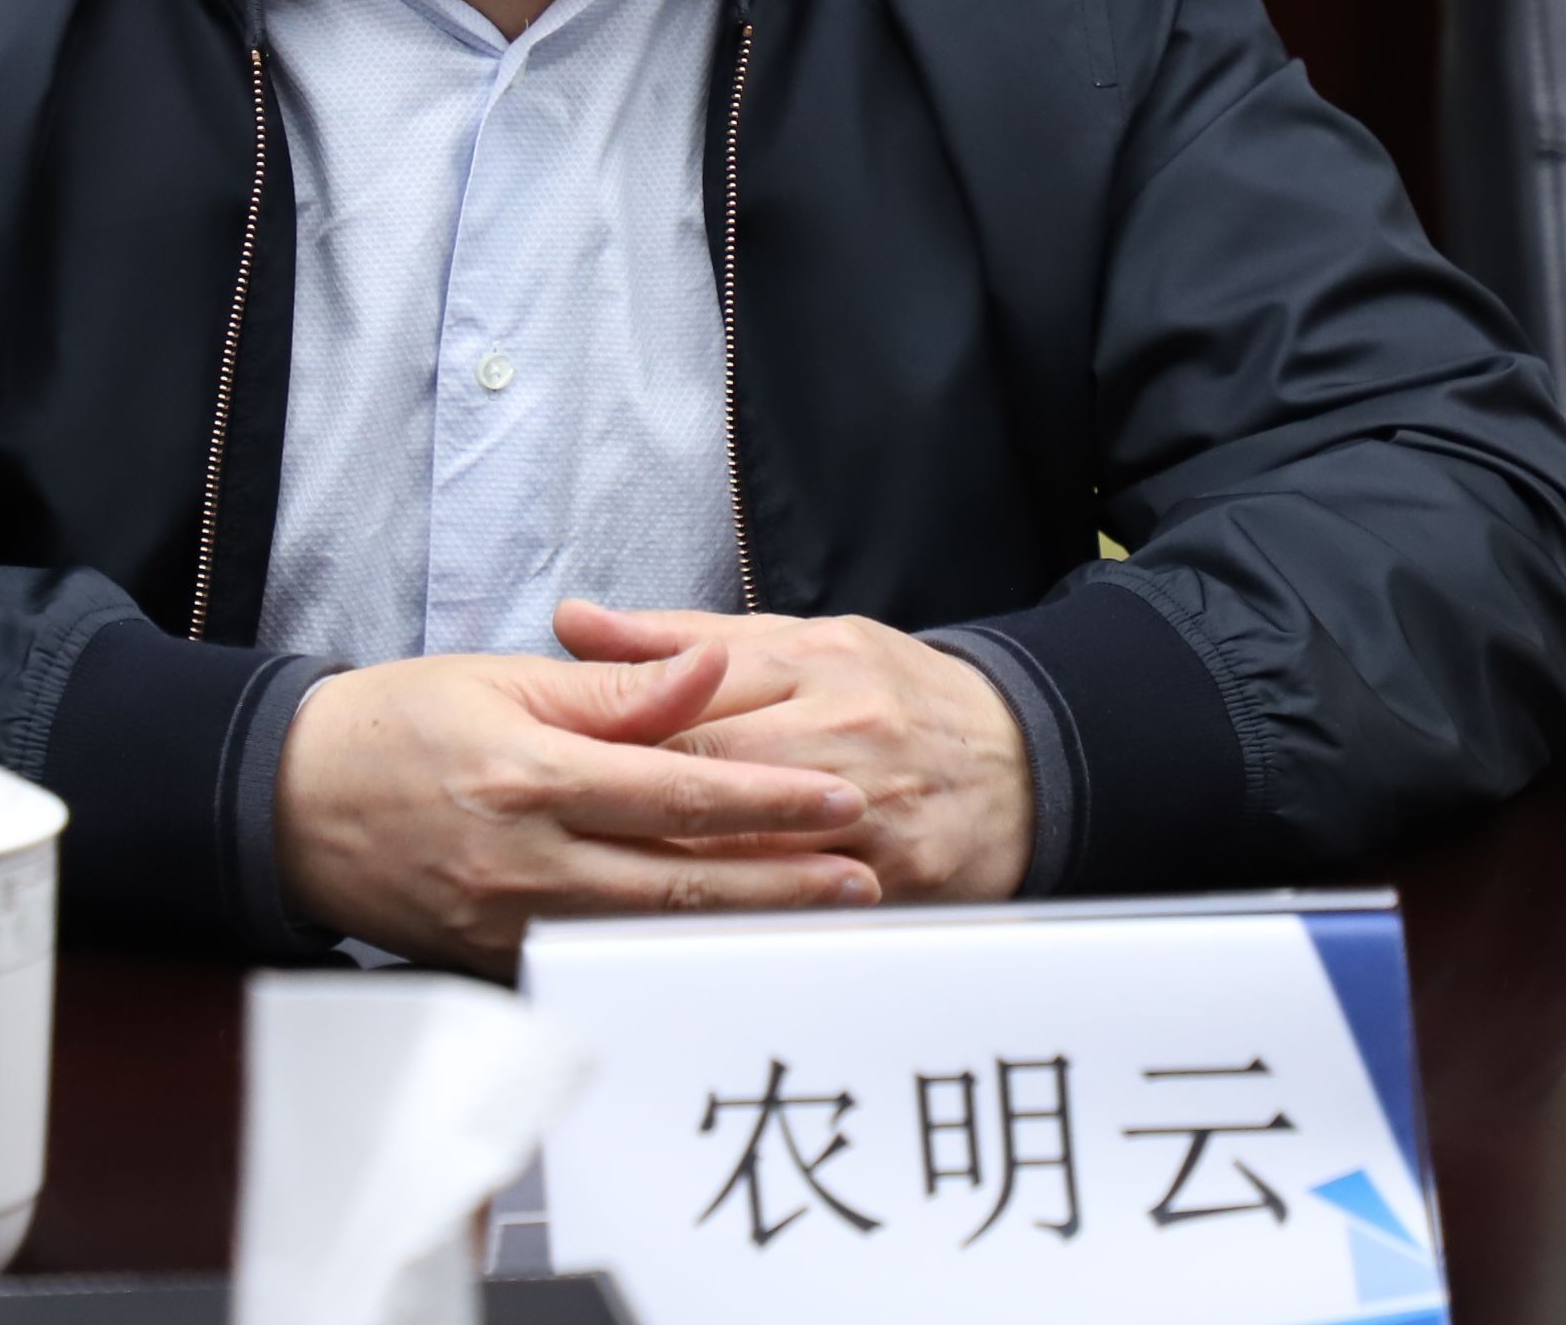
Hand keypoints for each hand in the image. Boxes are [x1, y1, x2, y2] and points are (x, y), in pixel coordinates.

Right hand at [274, 644, 879, 974]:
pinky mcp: (494, 959)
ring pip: (651, 934)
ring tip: (817, 916)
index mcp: (535, 773)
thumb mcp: (503, 680)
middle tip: (863, 879)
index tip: (841, 801)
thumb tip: (712, 669)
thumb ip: (617, 688)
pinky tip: (722, 947)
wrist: (290, 800)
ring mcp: (510, 921)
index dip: (769, 800)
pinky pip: (599, 963)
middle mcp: (528, 858)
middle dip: (782, 881)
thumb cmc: (399, 723)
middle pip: (682, 880)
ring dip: (741, 927)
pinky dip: (668, 957)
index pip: (680, 792)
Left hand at [555, 600, 1031, 904]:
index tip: (540, 765)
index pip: (691, 700)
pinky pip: (805, 914)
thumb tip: (571, 621)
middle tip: (549, 843)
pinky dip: (743, 927)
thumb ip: (678, 639)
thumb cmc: (893, 695)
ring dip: (674, 880)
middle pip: (715, 782)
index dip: (612, 739)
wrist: (1025, 760)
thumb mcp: (799, 641)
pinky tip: (680, 943)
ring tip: (593, 898)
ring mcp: (876, 814)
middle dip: (631, 814)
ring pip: (754, 857)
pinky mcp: (900, 884)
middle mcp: (845, 734)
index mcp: (814, 664)